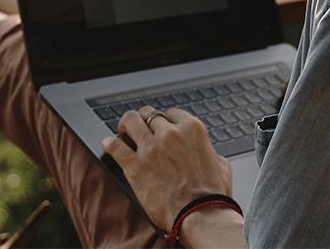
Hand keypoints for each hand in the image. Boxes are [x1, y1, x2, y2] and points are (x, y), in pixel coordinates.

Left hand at [101, 106, 233, 232]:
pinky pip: (114, 146)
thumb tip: (205, 151)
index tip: (160, 127)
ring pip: (130, 121)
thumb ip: (209, 151)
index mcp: (192, 130)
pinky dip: (109, 144)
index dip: (165, 120)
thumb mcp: (221, 165)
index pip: (172, 113)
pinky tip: (109, 145)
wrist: (200, 215)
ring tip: (124, 132)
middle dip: (144, 120)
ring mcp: (151, 148)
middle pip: (149, 114)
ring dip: (125, 125)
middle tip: (140, 129)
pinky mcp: (135, 165)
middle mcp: (170, 134)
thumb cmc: (212, 195)